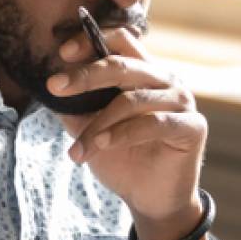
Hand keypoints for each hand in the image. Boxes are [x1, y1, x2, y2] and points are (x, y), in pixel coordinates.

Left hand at [47, 27, 205, 239]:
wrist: (149, 199)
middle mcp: (165, 80)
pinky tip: (101, 145)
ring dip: (98, 123)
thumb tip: (49, 88)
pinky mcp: (191, 126)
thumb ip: (75, 106)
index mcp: (144, 72)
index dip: (92, 40)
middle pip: (123, 65)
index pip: (121, 40)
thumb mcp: (90, 129)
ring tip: (78, 149)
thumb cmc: (122, 159)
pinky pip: (152, 123)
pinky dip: (121, 134)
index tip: (63, 53)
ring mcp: (181, 101)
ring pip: (132, 99)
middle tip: (55, 87)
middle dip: (85, 75)